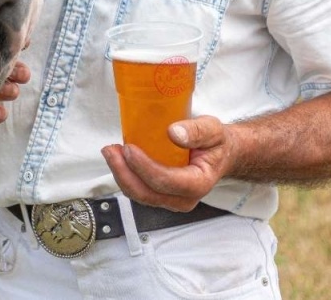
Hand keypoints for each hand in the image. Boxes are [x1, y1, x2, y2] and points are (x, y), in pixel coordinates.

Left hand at [101, 115, 236, 211]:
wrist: (220, 155)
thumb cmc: (216, 143)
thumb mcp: (213, 130)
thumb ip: (197, 131)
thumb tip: (174, 133)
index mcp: (199, 183)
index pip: (166, 182)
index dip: (144, 167)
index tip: (129, 149)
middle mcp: (184, 198)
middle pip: (147, 193)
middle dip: (124, 173)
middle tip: (110, 150)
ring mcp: (171, 200)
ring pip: (140, 195)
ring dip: (121, 175)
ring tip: (111, 152)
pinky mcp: (161, 196)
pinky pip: (139, 190)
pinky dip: (126, 176)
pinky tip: (119, 158)